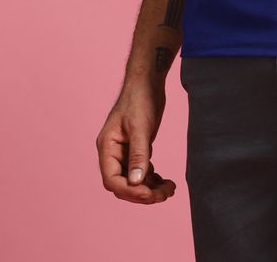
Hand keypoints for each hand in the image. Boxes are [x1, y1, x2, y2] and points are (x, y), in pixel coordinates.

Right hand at [96, 80, 176, 203]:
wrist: (148, 81)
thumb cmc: (139, 98)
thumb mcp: (140, 126)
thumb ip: (138, 154)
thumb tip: (136, 182)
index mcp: (107, 147)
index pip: (112, 180)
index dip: (129, 191)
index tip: (149, 194)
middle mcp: (113, 153)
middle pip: (123, 184)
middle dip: (142, 193)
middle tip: (165, 195)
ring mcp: (125, 151)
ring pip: (133, 180)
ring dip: (150, 188)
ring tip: (170, 189)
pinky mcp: (137, 148)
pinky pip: (141, 171)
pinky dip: (152, 179)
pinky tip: (165, 181)